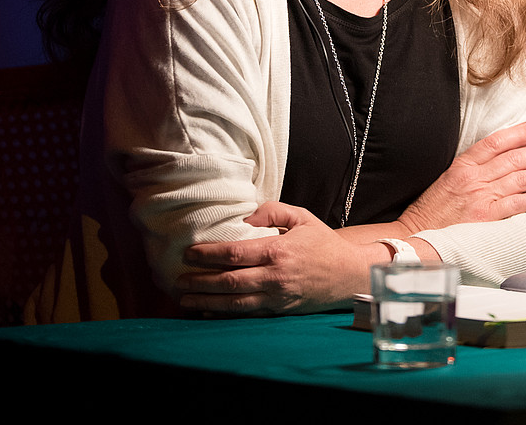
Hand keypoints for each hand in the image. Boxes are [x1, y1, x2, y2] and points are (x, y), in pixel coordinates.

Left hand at [177, 202, 379, 315]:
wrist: (348, 274)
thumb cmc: (323, 242)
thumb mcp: (301, 217)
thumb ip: (272, 211)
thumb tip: (245, 219)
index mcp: (278, 250)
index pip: (235, 254)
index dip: (208, 254)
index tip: (189, 253)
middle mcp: (275, 277)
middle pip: (229, 281)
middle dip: (199, 281)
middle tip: (177, 279)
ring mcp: (277, 297)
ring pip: (235, 303)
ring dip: (206, 302)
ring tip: (185, 299)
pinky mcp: (280, 311)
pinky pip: (248, 315)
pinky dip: (226, 315)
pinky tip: (209, 312)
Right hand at [397, 121, 525, 233]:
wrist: (416, 234)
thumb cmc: (432, 209)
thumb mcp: (447, 178)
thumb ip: (471, 168)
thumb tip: (499, 159)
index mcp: (462, 165)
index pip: (494, 143)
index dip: (517, 134)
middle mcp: (473, 178)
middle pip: (512, 159)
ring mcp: (480, 198)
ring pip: (518, 179)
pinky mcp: (485, 218)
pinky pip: (514, 205)